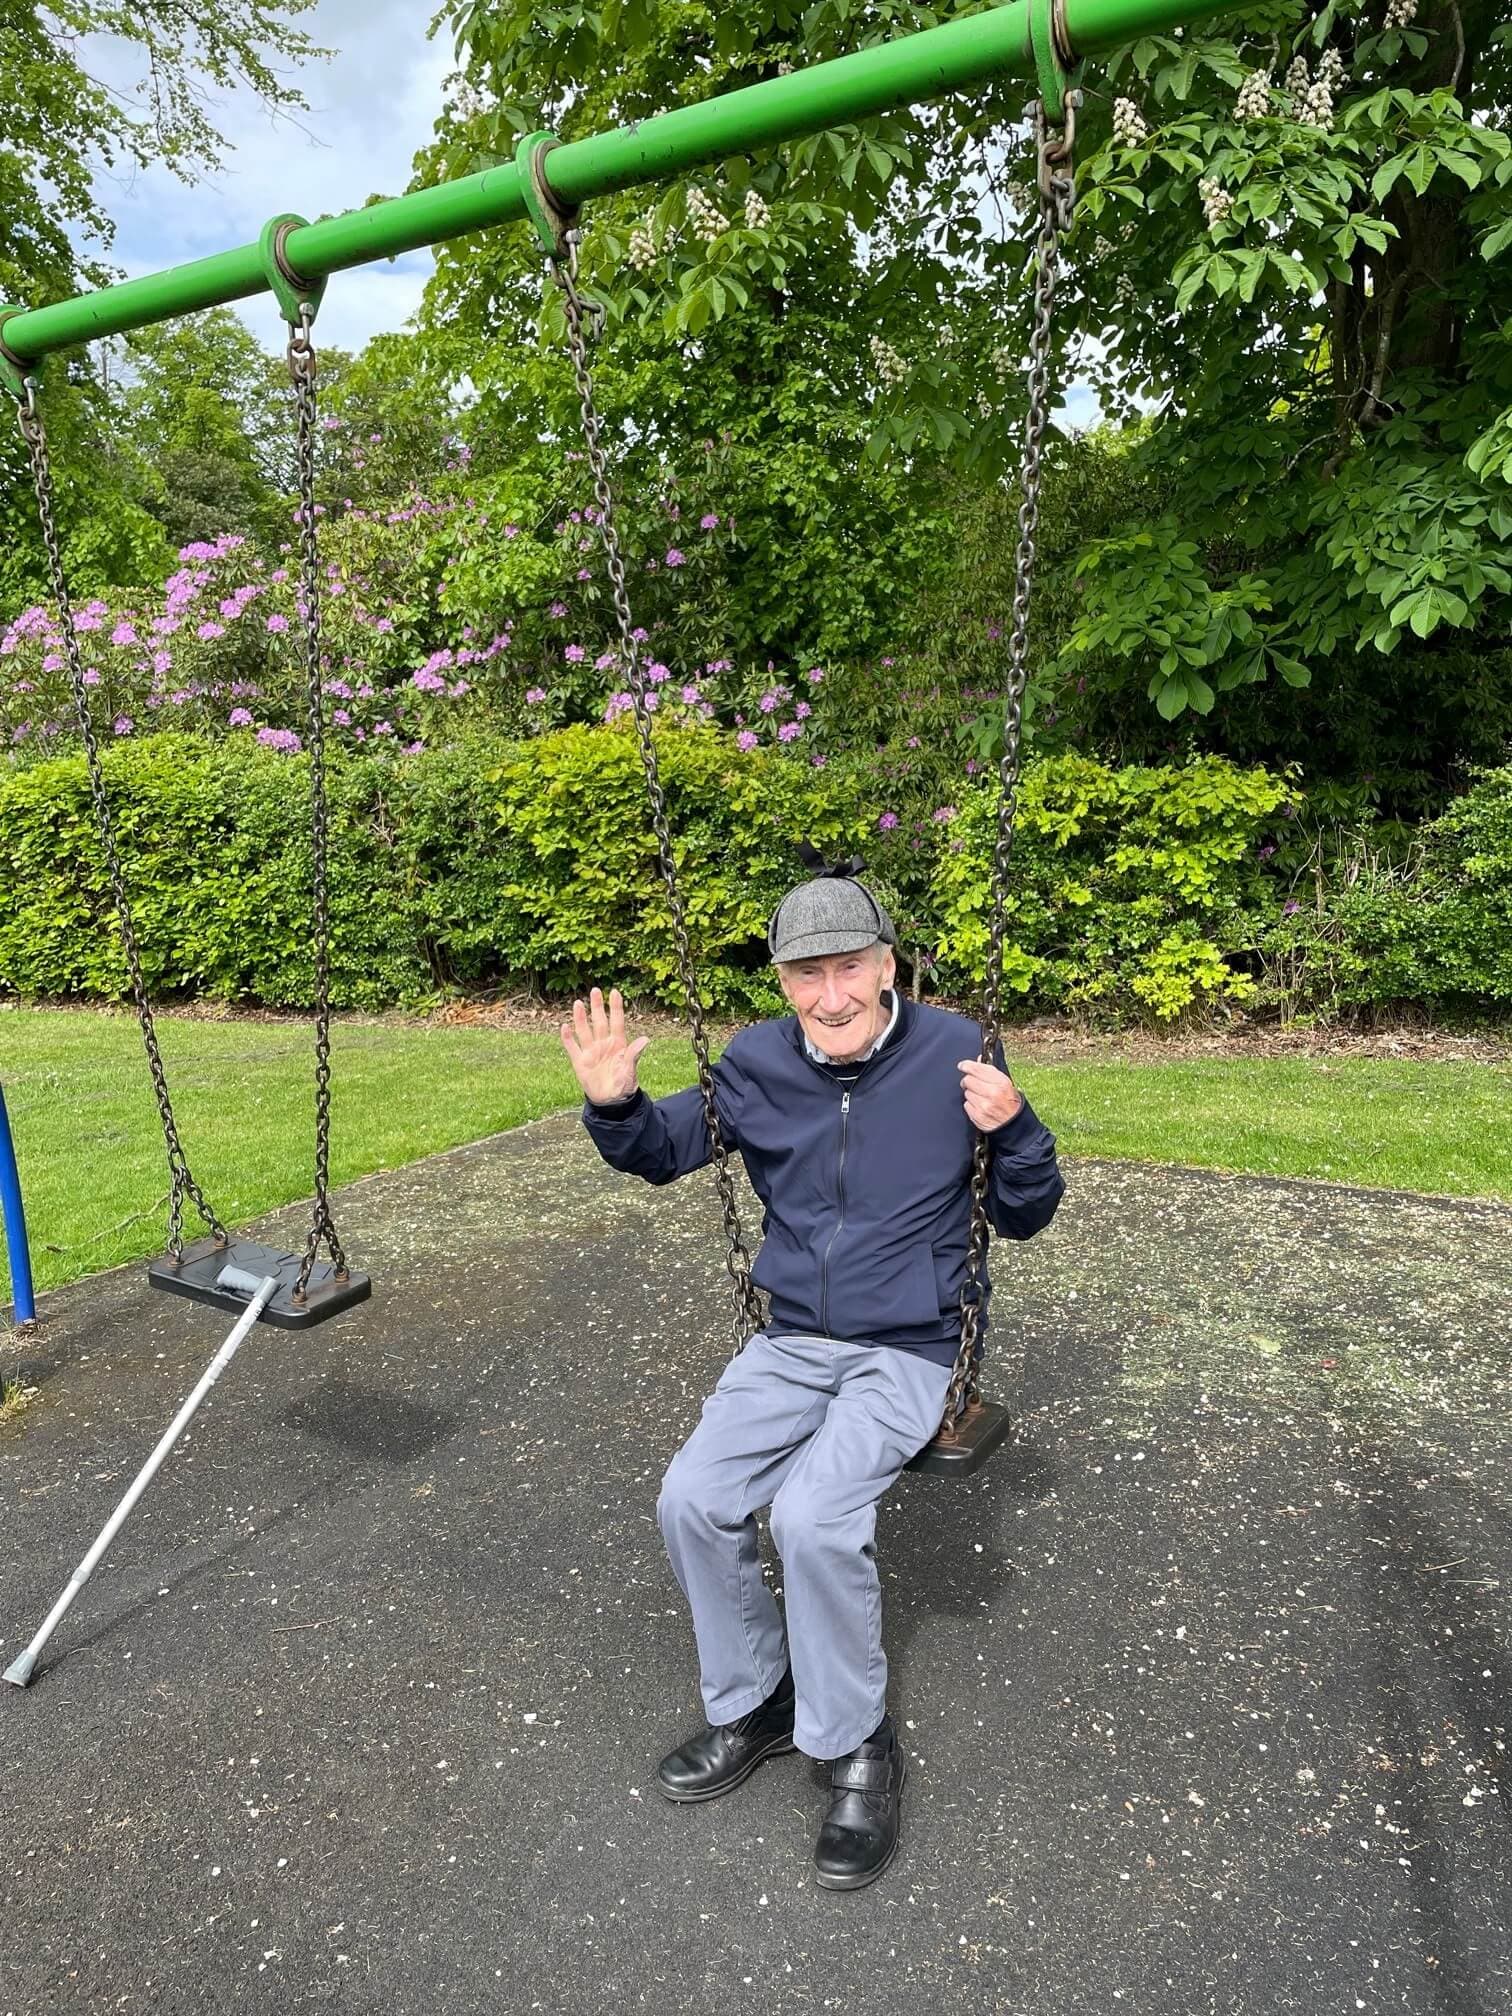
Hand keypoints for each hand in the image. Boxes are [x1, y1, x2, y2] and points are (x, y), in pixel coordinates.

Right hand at [561, 986, 648, 1104]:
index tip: (615, 992)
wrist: (611, 1102)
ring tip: (578, 1003)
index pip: (617, 1022)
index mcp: (618, 1045)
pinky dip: (568, 1038)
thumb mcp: (630, 1070)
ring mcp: (591, 1052)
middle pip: (599, 1022)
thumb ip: (634, 1054)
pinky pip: (573, 1048)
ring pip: (584, 1031)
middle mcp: (604, 1045)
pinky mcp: (580, 1062)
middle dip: (597, 1007)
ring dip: (581, 1018)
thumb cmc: (624, 1085)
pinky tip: (564, 1027)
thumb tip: (645, 1039)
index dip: (615, 1007)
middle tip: (595, 990)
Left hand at [957, 1057, 1022, 1131]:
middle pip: (968, 1080)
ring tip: (981, 1098)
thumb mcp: (1006, 1084)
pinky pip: (966, 1105)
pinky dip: (971, 1105)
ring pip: (966, 1093)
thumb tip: (978, 1060)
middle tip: (973, 1084)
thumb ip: (991, 1072)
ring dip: (971, 1094)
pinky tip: (980, 1106)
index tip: (963, 1065)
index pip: (977, 1069)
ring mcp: (984, 1105)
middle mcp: (992, 1093)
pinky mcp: (977, 1116)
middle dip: (968, 1081)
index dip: (967, 1065)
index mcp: (1001, 1082)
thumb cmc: (1011, 1103)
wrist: (1014, 1125)